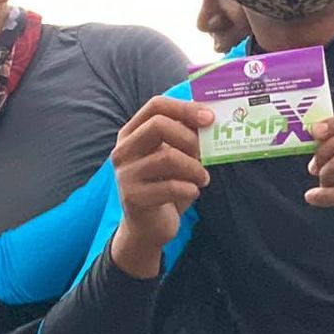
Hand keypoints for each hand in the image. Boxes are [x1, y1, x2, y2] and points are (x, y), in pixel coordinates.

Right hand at [108, 95, 211, 276]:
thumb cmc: (164, 186)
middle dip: (190, 138)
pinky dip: (190, 189)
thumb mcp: (171, 157)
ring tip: (203, 178)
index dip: (185, 108)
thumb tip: (210, 119)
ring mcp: (125, 174)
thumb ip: (183, 137)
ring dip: (195, 168)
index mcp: (131, 134)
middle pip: (158, 125)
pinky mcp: (133, 197)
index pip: (156, 106)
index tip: (209, 118)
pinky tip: (192, 193)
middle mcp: (123, 150)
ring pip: (168, 158)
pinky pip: (172, 187)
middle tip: (205, 154)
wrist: (147, 227)